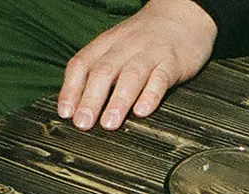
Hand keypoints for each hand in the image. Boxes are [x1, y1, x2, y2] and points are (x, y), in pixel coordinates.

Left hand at [56, 0, 216, 129]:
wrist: (183, 16)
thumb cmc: (147, 38)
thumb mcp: (118, 46)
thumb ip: (101, 71)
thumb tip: (80, 104)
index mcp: (107, 44)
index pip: (82, 64)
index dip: (71, 89)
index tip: (65, 112)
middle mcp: (126, 47)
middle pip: (103, 72)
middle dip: (91, 99)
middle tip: (83, 122)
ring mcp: (149, 54)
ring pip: (131, 76)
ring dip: (118, 101)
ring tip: (110, 123)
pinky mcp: (172, 62)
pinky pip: (160, 79)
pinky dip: (150, 95)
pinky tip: (142, 111)